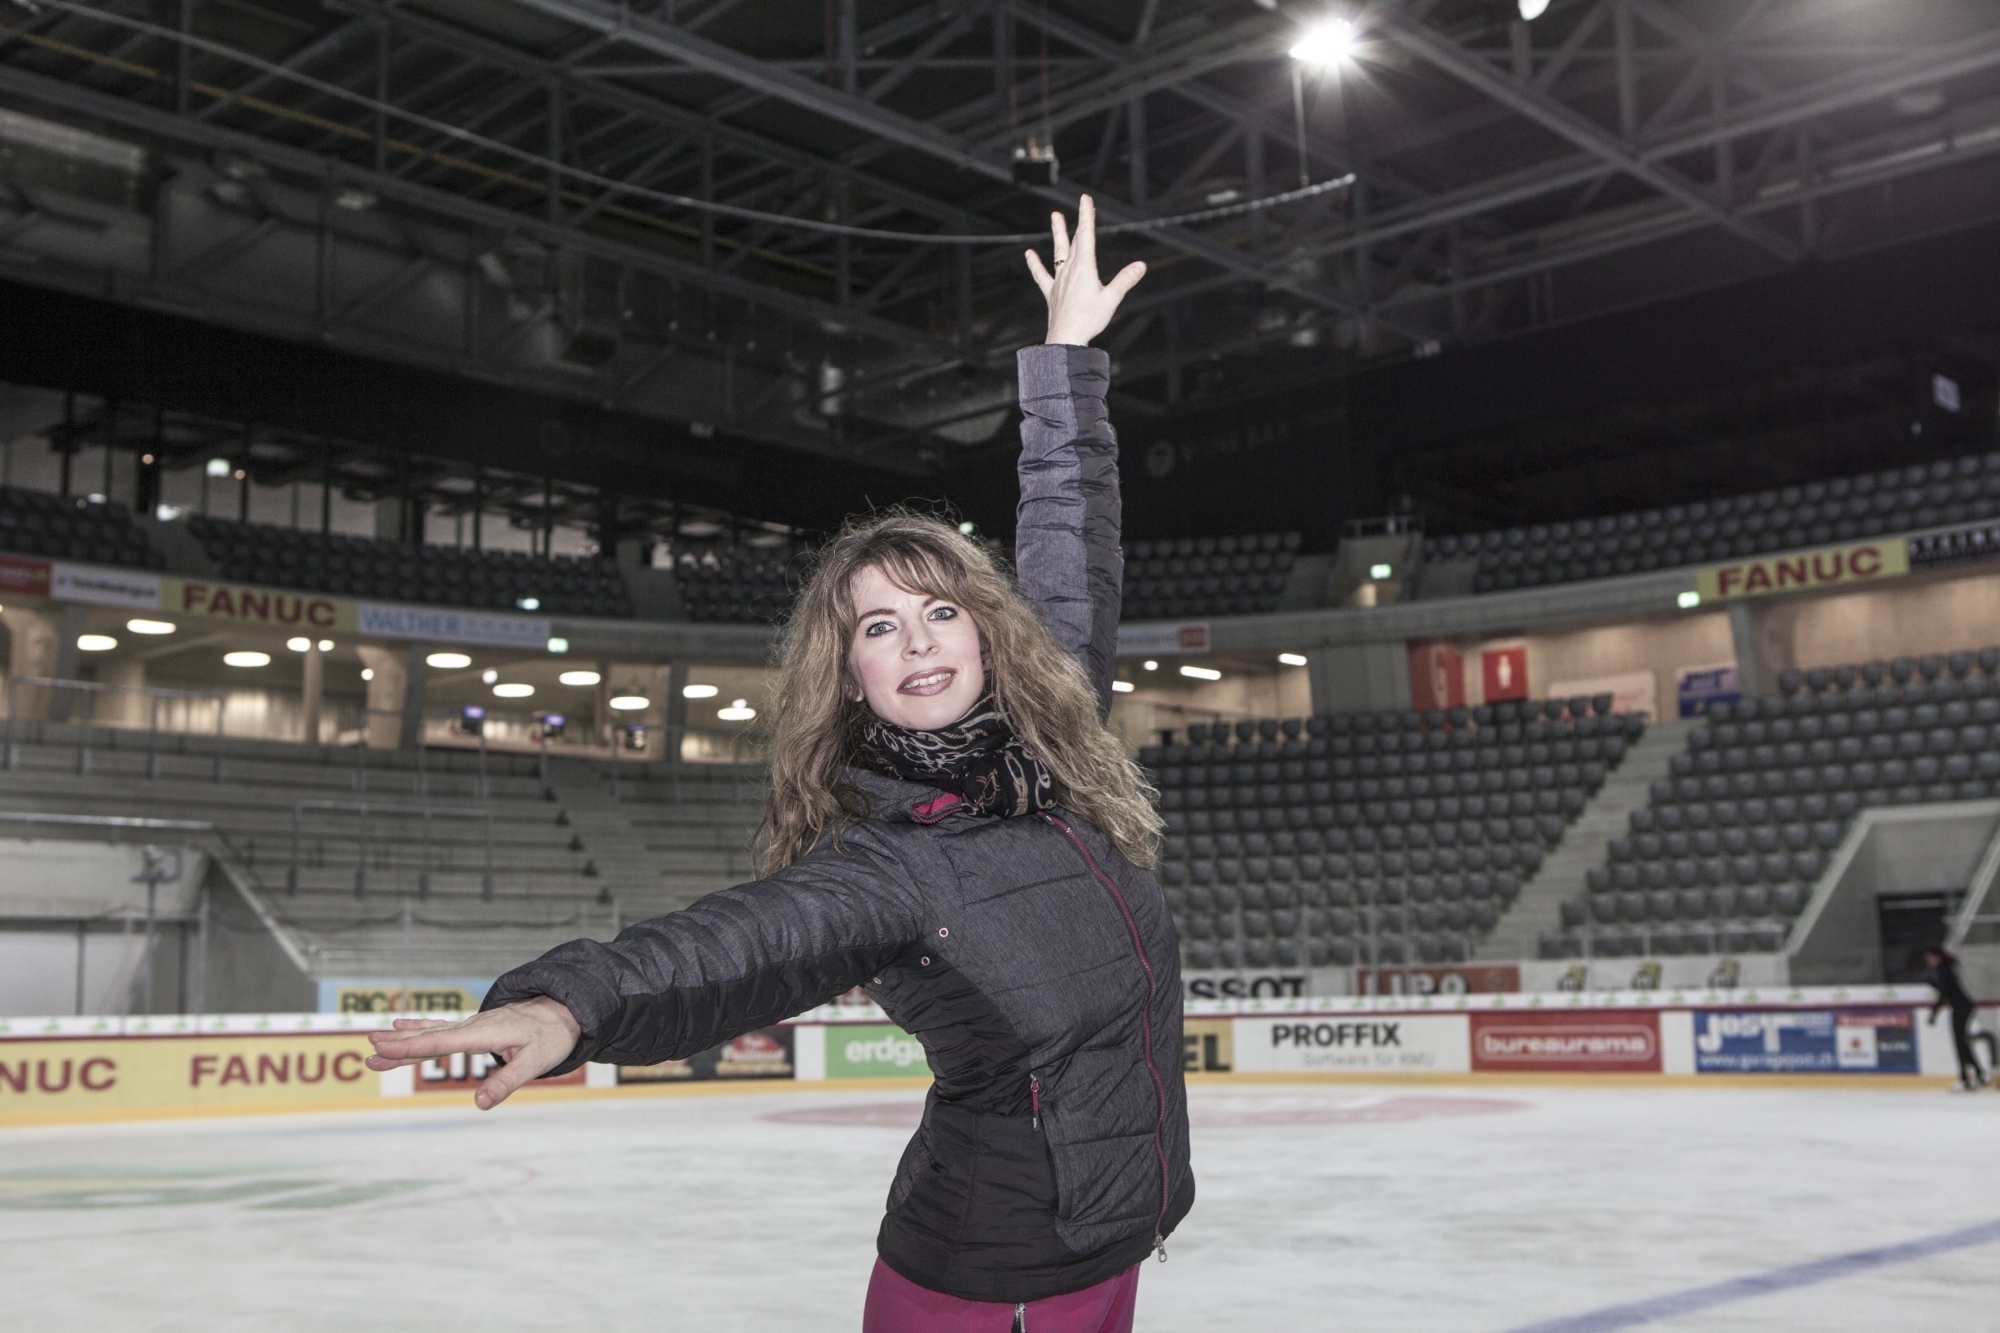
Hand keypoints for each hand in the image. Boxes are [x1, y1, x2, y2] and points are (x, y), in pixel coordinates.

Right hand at [364, 996, 581, 1109]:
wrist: (564, 1010)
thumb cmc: (552, 1037)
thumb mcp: (536, 1062)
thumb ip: (507, 1081)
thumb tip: (480, 1104)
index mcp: (485, 1033)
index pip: (442, 1042)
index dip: (412, 1048)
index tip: (384, 1050)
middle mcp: (474, 1026)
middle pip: (430, 1037)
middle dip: (399, 1047)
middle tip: (367, 1053)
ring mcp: (472, 1025)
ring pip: (431, 1033)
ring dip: (402, 1039)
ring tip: (372, 1043)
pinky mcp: (474, 1028)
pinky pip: (440, 1029)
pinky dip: (418, 1029)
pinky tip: (399, 1026)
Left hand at [1025, 194, 1145, 346]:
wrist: (1066, 337)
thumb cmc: (1088, 320)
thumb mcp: (1111, 299)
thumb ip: (1125, 280)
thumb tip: (1141, 266)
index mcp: (1085, 268)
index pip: (1087, 236)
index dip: (1086, 216)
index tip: (1086, 200)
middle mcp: (1070, 270)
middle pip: (1075, 241)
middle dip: (1080, 222)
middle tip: (1082, 206)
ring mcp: (1059, 280)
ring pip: (1059, 252)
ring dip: (1058, 234)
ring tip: (1055, 217)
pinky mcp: (1051, 292)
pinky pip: (1041, 275)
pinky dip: (1035, 264)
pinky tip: (1029, 254)